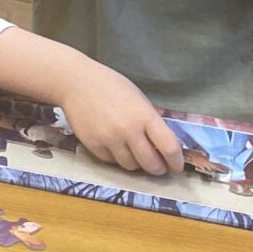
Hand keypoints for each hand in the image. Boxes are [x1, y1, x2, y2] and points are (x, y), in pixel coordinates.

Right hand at [56, 60, 182, 174]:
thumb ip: (151, 122)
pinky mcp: (93, 145)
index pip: (169, 147)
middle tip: (159, 167)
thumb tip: (163, 146)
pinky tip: (116, 147)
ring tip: (135, 155)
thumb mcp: (139, 100)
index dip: (176, 162)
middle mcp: (128, 130)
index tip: (176, 166)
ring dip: (136, 164)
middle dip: (158, 169)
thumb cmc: (111, 86)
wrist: (75, 82)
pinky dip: (117, 158)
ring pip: (130, 166)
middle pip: (150, 164)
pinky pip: (111, 162)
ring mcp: (109, 139)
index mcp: (145, 116)